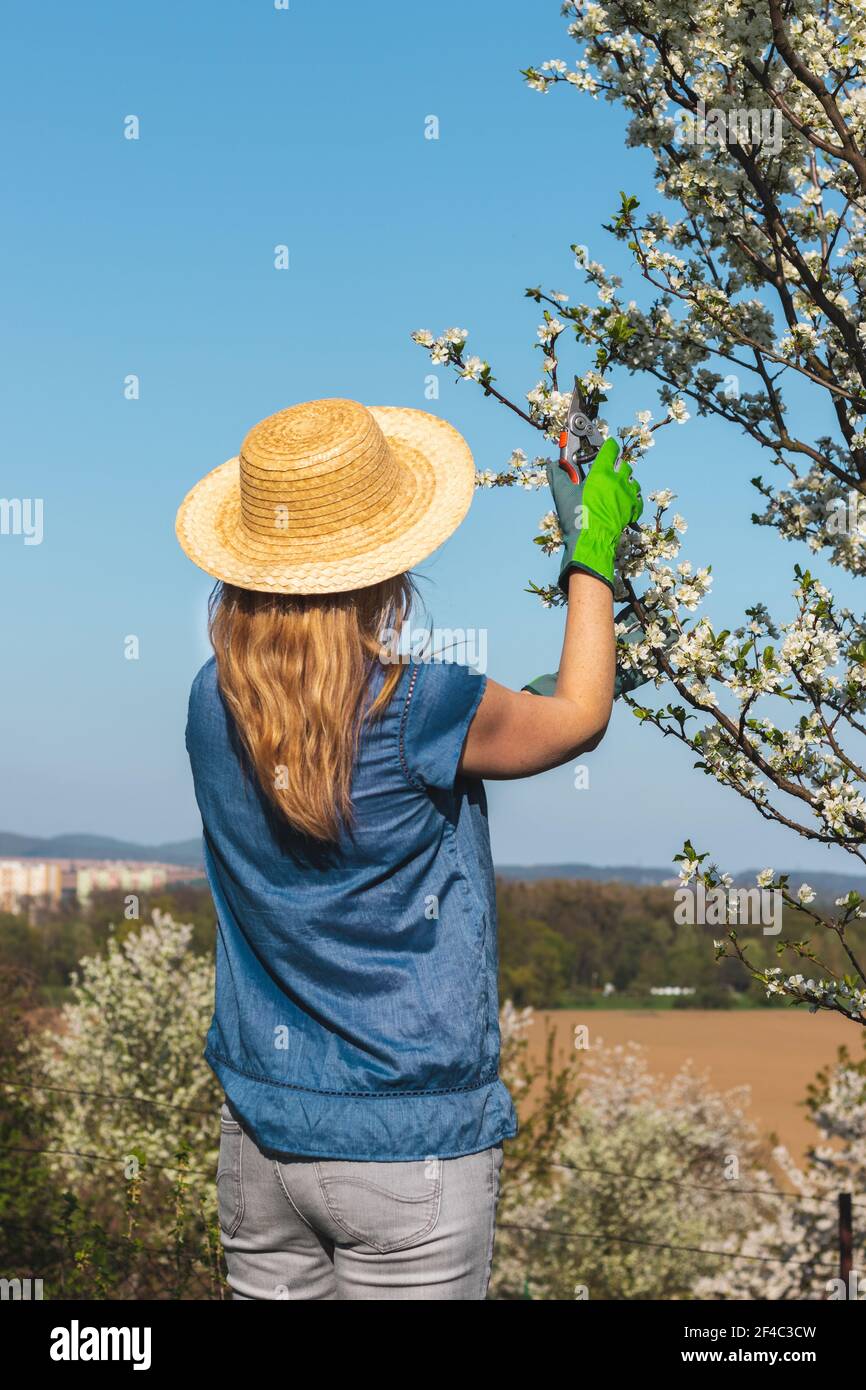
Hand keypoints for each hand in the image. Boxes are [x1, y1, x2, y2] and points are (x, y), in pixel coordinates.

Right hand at [546, 437, 642, 593]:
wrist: (591, 541)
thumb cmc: (576, 516)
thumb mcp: (562, 494)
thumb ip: (557, 476)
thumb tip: (552, 465)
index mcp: (602, 472)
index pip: (610, 449)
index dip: (607, 446)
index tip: (605, 446)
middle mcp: (618, 481)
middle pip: (623, 464)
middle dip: (616, 464)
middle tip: (605, 469)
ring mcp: (628, 495)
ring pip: (632, 480)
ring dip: (624, 481)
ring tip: (614, 486)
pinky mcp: (632, 510)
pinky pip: (637, 499)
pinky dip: (632, 499)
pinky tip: (623, 502)